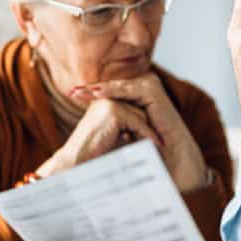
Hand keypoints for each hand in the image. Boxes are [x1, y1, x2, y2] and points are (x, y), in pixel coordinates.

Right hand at [36, 97, 161, 177]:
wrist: (75, 161)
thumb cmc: (90, 155)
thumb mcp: (111, 139)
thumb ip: (125, 132)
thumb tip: (139, 135)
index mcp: (102, 105)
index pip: (129, 109)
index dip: (143, 124)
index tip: (156, 137)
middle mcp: (104, 100)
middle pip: (137, 109)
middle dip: (150, 125)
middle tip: (162, 140)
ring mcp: (108, 103)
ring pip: (140, 114)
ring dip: (150, 130)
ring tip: (161, 144)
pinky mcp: (113, 110)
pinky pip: (138, 122)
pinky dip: (148, 134)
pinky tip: (156, 145)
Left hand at [71, 74, 209, 192]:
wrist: (169, 154)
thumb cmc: (148, 146)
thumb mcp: (124, 130)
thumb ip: (111, 119)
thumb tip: (85, 122)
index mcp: (137, 94)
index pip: (110, 92)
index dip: (91, 94)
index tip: (71, 96)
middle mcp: (144, 87)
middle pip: (112, 87)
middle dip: (92, 89)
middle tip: (72, 92)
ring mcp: (149, 87)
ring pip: (118, 87)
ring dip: (99, 89)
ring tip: (81, 92)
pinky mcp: (153, 91)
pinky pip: (128, 90)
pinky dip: (113, 91)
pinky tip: (97, 94)